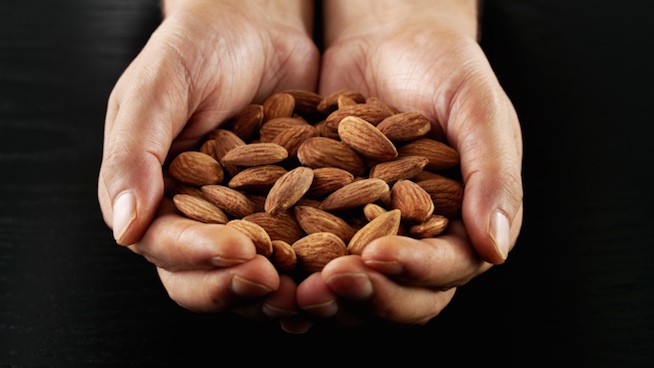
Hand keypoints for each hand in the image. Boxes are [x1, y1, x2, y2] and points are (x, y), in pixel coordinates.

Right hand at [97, 0, 318, 324]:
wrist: (256, 21)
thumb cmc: (198, 45)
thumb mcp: (159, 87)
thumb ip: (136, 152)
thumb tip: (125, 228)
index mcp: (152, 196)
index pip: (167, 246)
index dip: (201, 258)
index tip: (243, 251)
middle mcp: (194, 216)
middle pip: (207, 277)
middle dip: (241, 287)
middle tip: (281, 286)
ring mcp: (242, 216)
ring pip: (254, 273)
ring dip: (281, 292)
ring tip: (314, 292)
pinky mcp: (284, 208)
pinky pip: (296, 247)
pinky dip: (314, 264)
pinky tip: (340, 269)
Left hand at [296, 0, 522, 325]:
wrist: (388, 39)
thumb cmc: (443, 66)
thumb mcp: (475, 107)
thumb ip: (492, 173)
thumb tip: (497, 250)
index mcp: (468, 222)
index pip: (448, 266)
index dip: (415, 270)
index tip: (378, 256)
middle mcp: (422, 239)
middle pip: (401, 294)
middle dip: (365, 294)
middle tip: (325, 285)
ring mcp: (374, 233)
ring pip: (356, 286)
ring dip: (326, 296)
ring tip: (293, 288)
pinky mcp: (332, 220)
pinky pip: (315, 254)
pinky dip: (295, 268)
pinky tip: (269, 266)